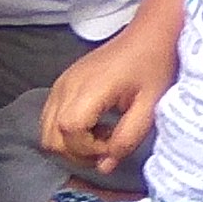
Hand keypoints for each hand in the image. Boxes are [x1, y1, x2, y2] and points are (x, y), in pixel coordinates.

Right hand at [42, 35, 171, 173]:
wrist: (150, 34)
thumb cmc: (155, 65)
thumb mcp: (151, 106)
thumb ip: (128, 138)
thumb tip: (105, 167)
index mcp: (89, 88)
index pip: (69, 133)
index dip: (90, 149)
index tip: (114, 144)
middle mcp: (66, 86)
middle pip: (52, 138)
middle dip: (78, 152)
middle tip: (109, 146)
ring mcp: (60, 84)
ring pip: (47, 131)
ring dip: (71, 144)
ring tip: (103, 135)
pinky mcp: (62, 84)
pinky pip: (51, 118)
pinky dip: (66, 131)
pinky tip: (95, 125)